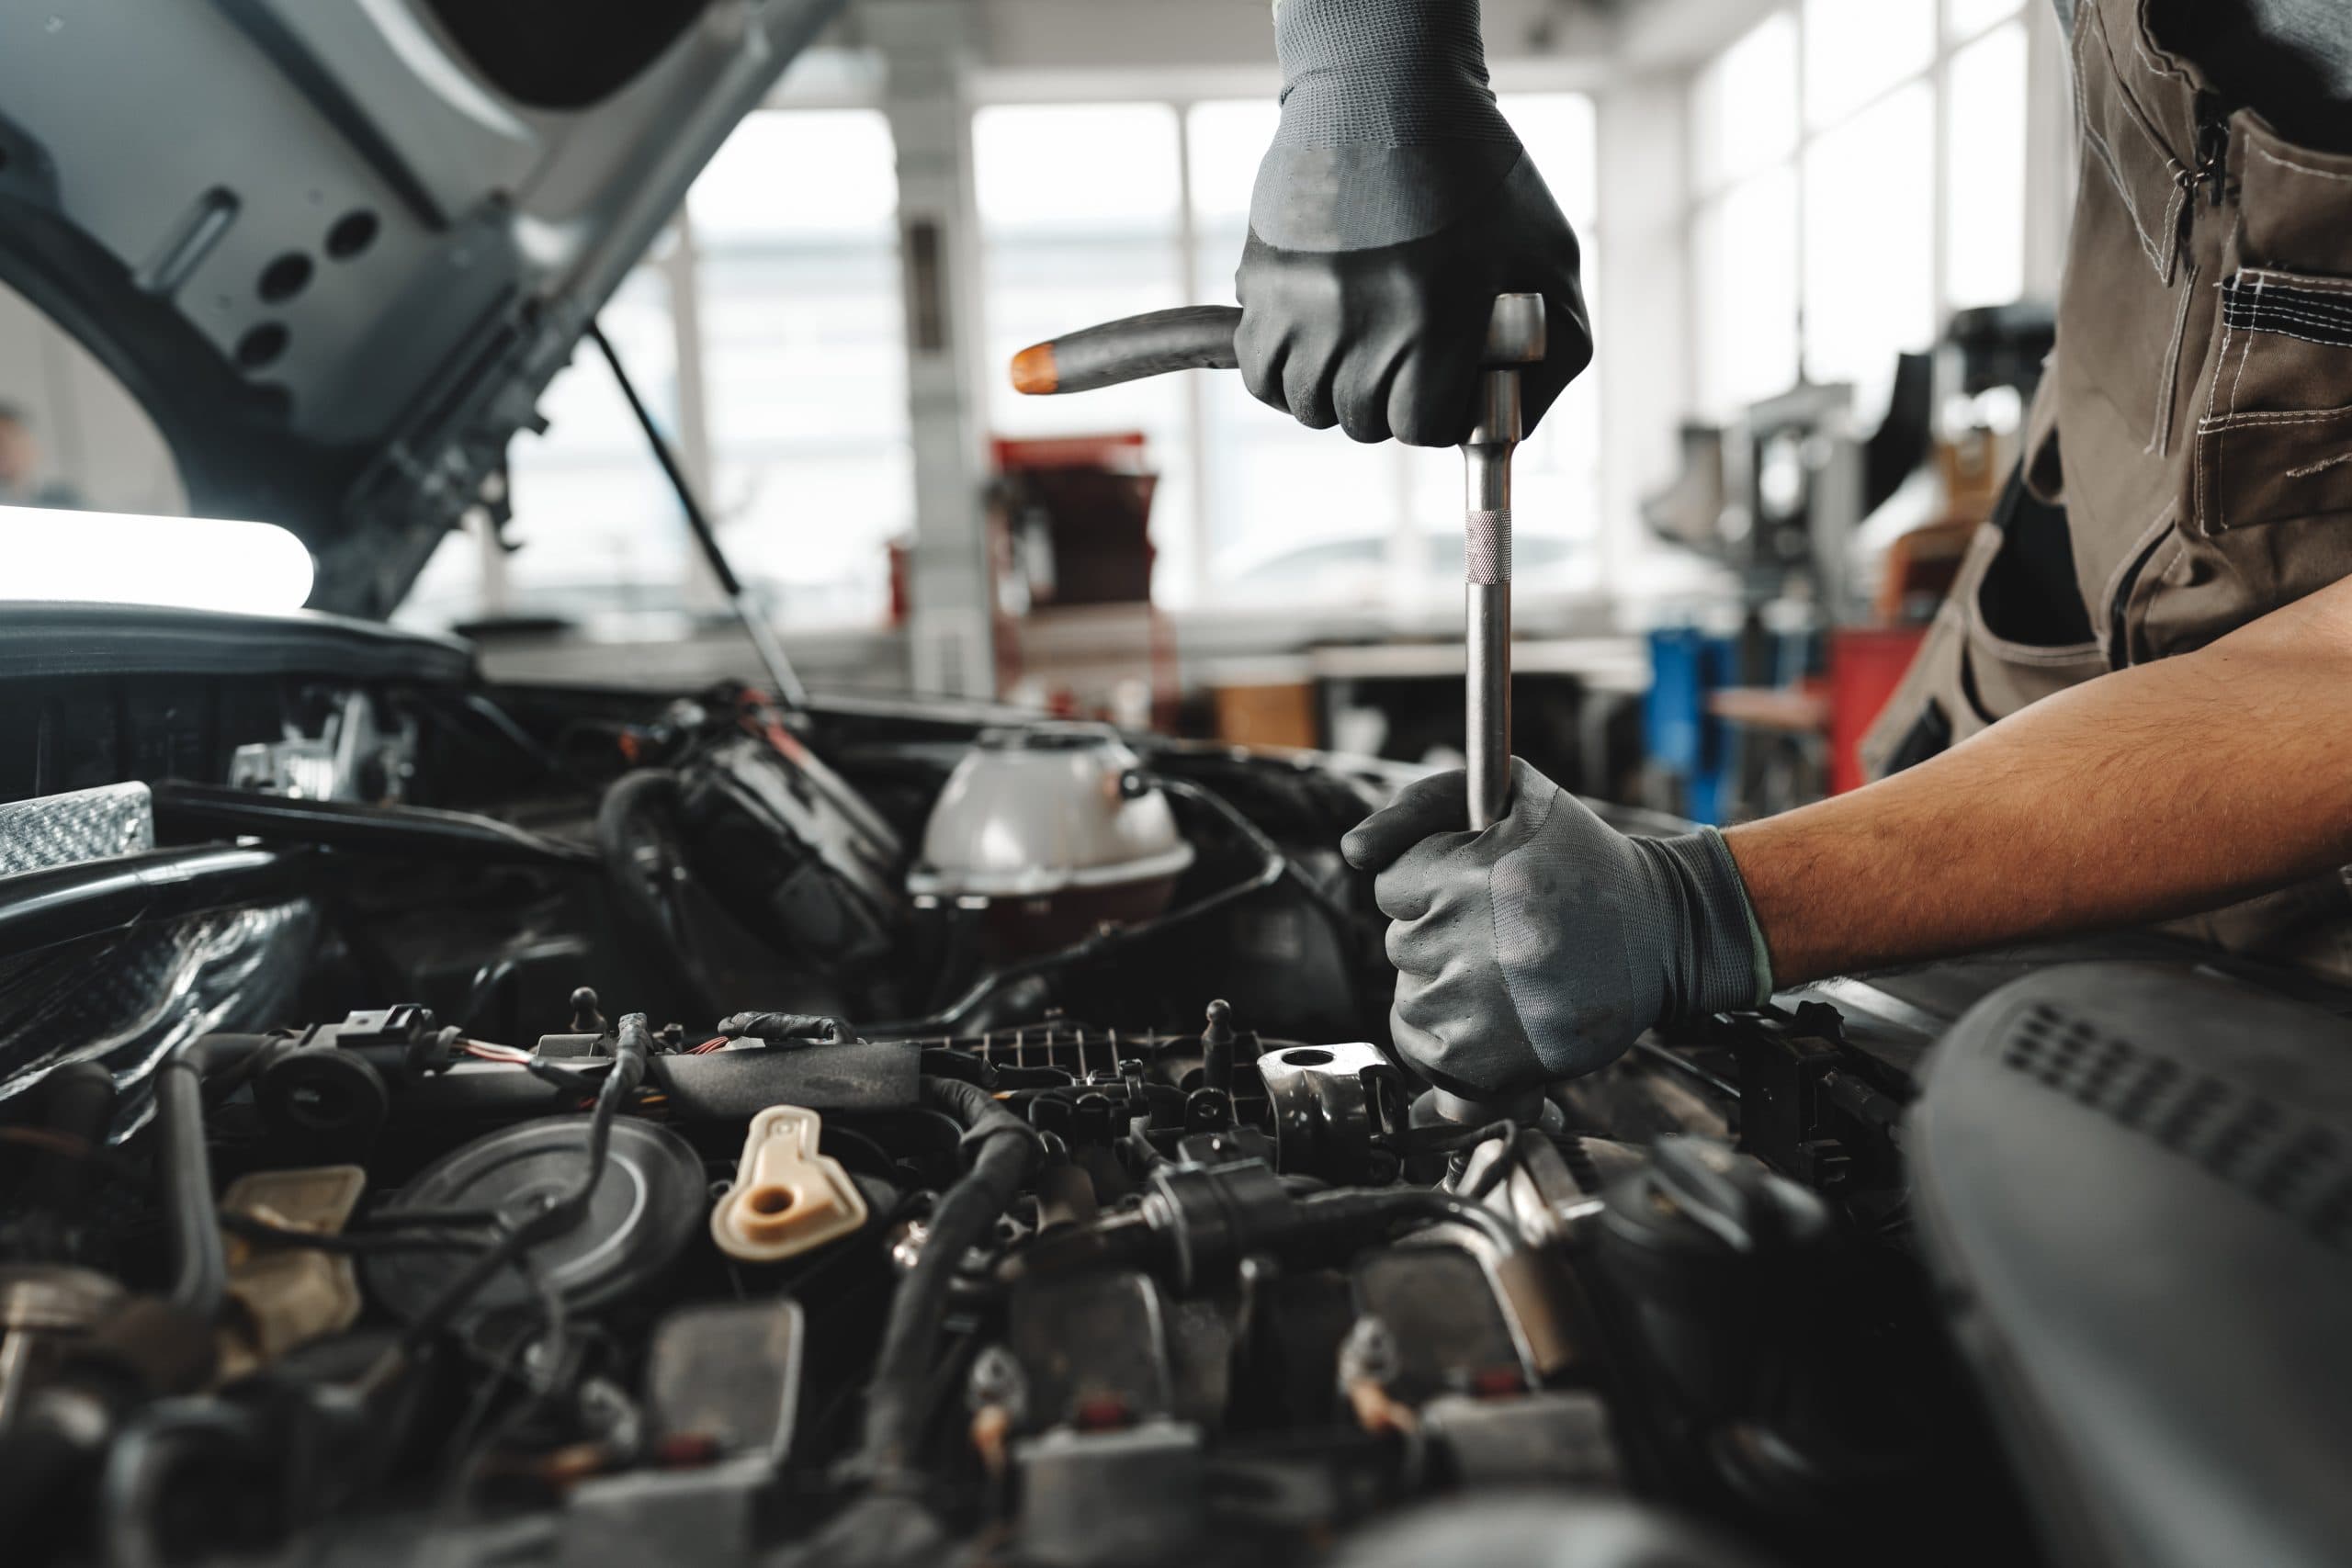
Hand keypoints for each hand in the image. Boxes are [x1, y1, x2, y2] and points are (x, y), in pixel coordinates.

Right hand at [1234, 0, 1591, 445]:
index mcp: (1437, 315)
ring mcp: (1302, 302)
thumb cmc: (1479, 176)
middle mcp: (1362, 317)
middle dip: (1388, 398)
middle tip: (1405, 354)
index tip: (1443, 385)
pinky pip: (1259, 373)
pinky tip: (1313, 341)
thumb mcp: (1548, 258)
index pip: (1420, 426)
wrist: (1388, 91)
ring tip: (1360, 344)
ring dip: (1334, 389)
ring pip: (1307, 405)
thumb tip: (1513, 430)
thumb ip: (1554, 352)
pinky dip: (1282, 372)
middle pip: (1362, 422)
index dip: (1437, 412)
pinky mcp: (1261, 281)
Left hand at [1340, 761, 1769, 1096]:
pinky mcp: (1485, 1058)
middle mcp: (1470, 937)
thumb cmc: (1583, 862)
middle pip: (1401, 945)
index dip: (1433, 889)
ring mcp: (1475, 1002)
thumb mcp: (1513, 794)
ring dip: (1446, 990)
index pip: (1391, 887)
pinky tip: (1495, 1018)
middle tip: (1507, 935)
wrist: (1664, 933)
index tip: (1482, 893)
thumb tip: (1352, 851)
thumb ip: (1420, 804)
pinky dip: (1447, 1041)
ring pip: (1409, 998)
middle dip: (1443, 939)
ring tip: (1508, 977)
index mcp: (1472, 870)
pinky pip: (1423, 1052)